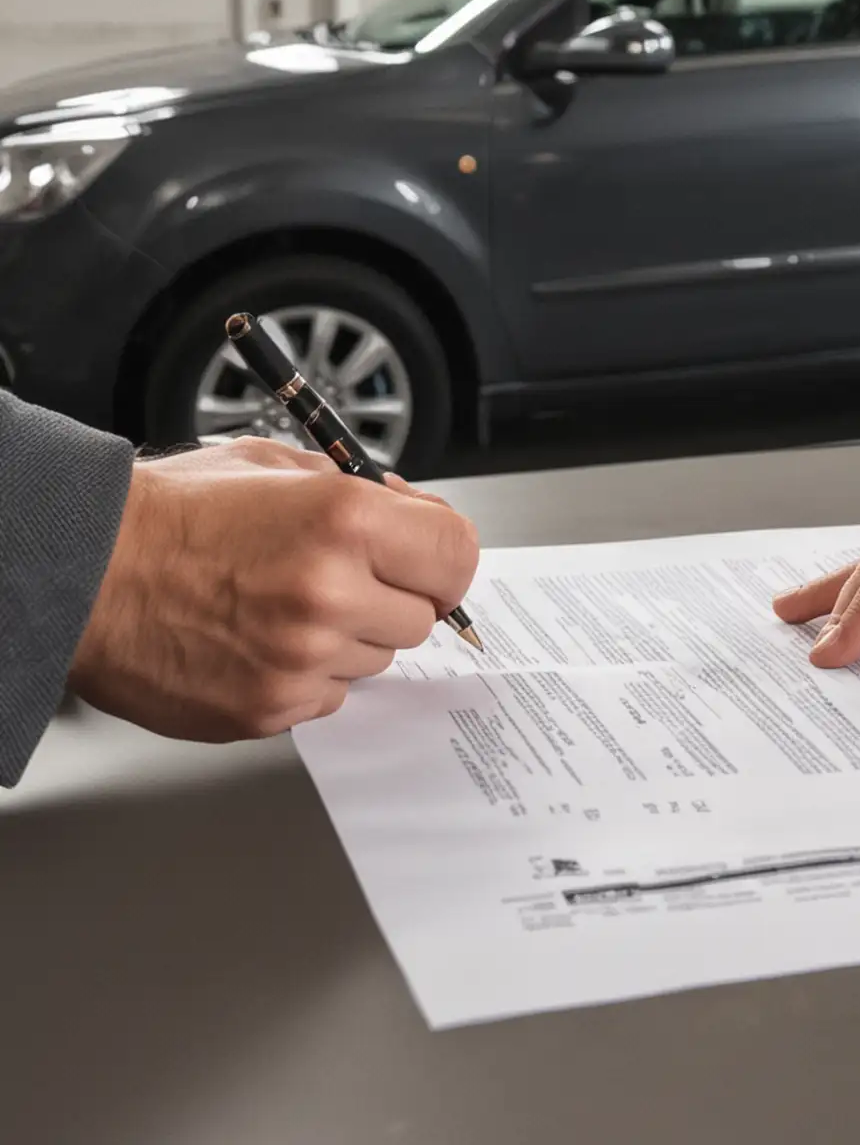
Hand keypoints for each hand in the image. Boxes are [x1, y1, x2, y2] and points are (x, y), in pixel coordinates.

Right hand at [68, 437, 479, 740]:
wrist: (86, 570)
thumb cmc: (175, 514)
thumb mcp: (280, 466)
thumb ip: (367, 492)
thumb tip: (421, 515)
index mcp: (347, 521)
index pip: (458, 556)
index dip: (444, 560)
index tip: (428, 563)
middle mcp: (332, 592)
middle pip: (422, 617)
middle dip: (393, 598)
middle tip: (341, 580)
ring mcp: (301, 658)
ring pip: (376, 660)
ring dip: (347, 638)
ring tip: (282, 606)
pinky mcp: (269, 708)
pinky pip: (327, 697)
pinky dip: (306, 675)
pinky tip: (258, 641)